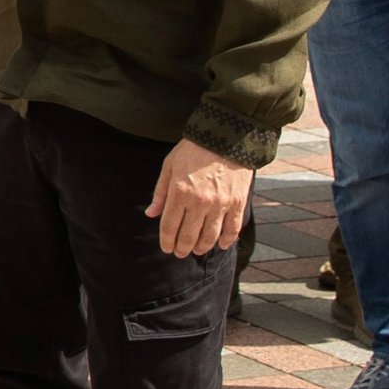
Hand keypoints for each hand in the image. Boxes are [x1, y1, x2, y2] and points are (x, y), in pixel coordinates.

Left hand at [146, 139, 252, 257]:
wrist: (226, 135)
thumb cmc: (193, 149)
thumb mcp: (170, 166)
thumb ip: (160, 192)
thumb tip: (150, 214)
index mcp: (180, 192)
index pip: (169, 226)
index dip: (166, 241)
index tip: (166, 248)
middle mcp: (199, 201)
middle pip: (188, 236)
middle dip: (182, 248)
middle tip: (179, 253)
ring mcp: (220, 203)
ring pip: (209, 237)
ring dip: (201, 247)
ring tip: (196, 250)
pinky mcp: (237, 202)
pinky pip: (232, 229)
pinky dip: (226, 241)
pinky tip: (220, 245)